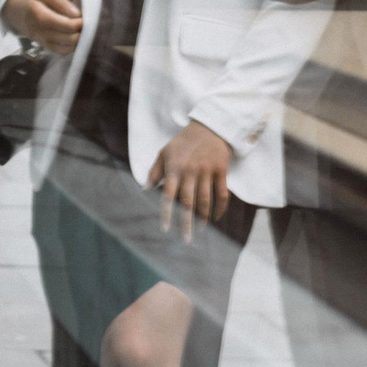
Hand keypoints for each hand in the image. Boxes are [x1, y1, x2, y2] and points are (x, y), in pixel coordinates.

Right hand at [0, 0, 82, 55]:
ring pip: (67, 48)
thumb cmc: (30, 0)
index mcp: (40, 16)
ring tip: (80, 29)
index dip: (80, 23)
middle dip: (81, 31)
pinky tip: (73, 36)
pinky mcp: (44, 46)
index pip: (66, 25)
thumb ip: (61, 2)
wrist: (12, 11)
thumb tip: (77, 14)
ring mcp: (42, 41)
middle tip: (84, 22)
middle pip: (69, 39)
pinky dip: (71, 46)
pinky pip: (61, 52)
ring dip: (78, 40)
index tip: (84, 16)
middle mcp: (40, 32)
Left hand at [146, 120, 232, 240]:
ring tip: (201, 231)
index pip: (169, 194)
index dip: (167, 212)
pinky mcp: (221, 171)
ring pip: (206, 200)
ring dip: (203, 218)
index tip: (165, 229)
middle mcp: (190, 171)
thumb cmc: (184, 141)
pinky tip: (216, 218)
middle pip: (188, 202)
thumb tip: (144, 189)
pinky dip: (220, 208)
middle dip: (187, 222)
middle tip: (186, 240)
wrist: (210, 126)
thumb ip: (155, 171)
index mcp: (175, 168)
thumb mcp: (165, 152)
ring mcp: (207, 171)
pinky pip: (222, 194)